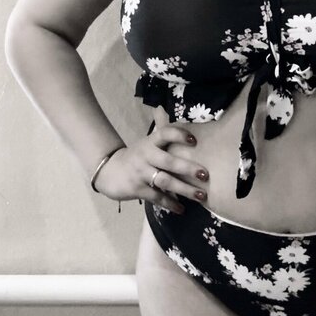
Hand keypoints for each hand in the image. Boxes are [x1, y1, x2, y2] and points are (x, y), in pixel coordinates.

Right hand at [93, 123, 209, 214]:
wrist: (109, 171)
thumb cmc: (137, 155)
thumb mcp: (147, 141)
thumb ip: (159, 127)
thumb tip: (162, 107)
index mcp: (151, 142)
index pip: (165, 133)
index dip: (179, 135)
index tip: (194, 141)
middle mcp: (146, 155)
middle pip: (169, 161)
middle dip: (188, 168)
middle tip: (205, 175)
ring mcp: (141, 173)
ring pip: (165, 181)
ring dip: (184, 189)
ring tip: (201, 195)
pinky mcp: (137, 189)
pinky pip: (157, 197)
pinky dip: (170, 204)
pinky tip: (182, 209)